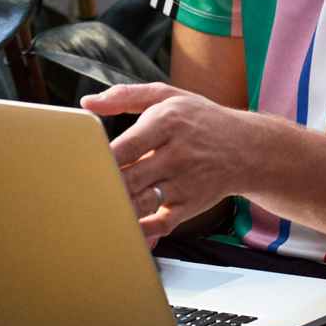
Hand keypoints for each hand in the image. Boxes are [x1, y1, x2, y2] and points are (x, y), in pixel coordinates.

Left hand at [80, 82, 263, 244]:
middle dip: (103, 187)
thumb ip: (126, 96)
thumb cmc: (200, 119)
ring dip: (117, 208)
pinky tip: (124, 228)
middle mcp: (177, 153)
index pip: (125, 145)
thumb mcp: (169, 96)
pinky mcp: (191, 204)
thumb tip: (87, 102)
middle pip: (130, 177)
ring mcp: (185, 182)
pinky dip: (141, 230)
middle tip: (77, 192)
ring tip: (94, 209)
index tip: (78, 163)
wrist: (248, 148)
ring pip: (143, 202)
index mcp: (167, 122)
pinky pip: (162, 223)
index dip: (99, 158)